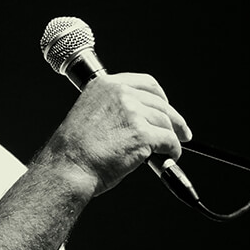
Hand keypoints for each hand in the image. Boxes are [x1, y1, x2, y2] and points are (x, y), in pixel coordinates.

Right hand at [36, 72, 191, 194]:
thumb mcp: (89, 113)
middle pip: (160, 103)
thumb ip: (112, 109)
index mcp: (105, 85)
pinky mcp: (142, 134)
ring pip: (166, 122)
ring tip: (175, 147)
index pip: (145, 83)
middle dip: (174, 118)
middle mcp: (120, 93)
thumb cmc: (74, 149)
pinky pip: (168, 140)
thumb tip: (138, 119)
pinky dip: (174, 150)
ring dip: (174, 136)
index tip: (166, 107)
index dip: (160, 97)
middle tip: (181, 131)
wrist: (68, 166)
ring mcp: (132, 112)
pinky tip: (171, 156)